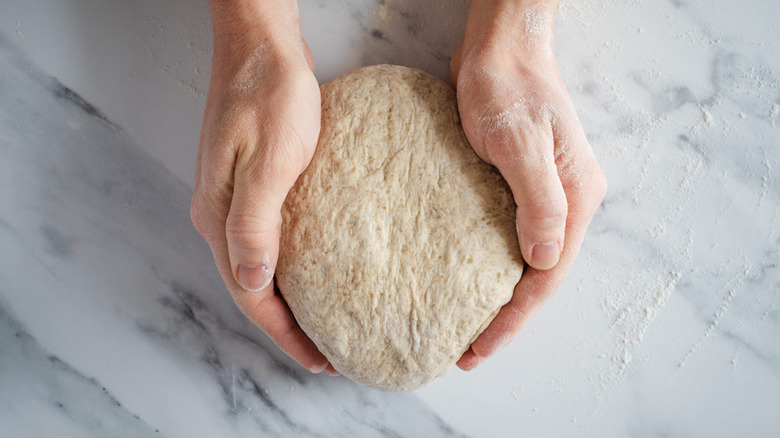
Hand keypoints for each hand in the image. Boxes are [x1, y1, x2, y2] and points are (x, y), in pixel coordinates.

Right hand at [191, 0, 336, 374]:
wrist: (260, 45)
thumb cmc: (269, 94)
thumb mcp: (271, 161)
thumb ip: (256, 224)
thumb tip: (253, 282)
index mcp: (219, 216)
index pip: (250, 294)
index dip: (283, 333)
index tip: (319, 359)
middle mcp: (218, 214)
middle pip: (250, 287)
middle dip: (285, 326)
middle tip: (325, 352)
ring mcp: (228, 198)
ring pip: (256, 267)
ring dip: (285, 299)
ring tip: (320, 322)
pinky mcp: (246, 182)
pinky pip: (264, 240)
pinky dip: (287, 266)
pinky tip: (310, 270)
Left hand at [451, 0, 606, 369]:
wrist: (500, 46)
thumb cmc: (508, 87)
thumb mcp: (521, 143)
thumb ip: (539, 201)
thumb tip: (543, 260)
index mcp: (575, 198)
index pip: (546, 275)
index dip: (514, 318)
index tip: (480, 347)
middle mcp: (566, 201)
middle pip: (539, 275)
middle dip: (507, 317)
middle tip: (469, 350)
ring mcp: (543, 192)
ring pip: (524, 259)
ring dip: (498, 296)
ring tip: (466, 326)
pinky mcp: (517, 183)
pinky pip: (507, 235)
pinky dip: (489, 264)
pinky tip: (464, 277)